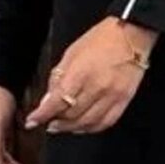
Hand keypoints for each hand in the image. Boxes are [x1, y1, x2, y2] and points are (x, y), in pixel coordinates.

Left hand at [24, 18, 158, 134]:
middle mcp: (97, 87)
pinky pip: (105, 122)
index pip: (57, 101)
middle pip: (71, 115)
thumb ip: (58, 78)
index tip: (32, 121)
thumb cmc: (100, 40)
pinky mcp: (124, 100)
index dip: (42, 115)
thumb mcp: (72, 53)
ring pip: (87, 122)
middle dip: (56, 121)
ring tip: (62, 125)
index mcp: (81, 72)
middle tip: (48, 121)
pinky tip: (82, 126)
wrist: (131, 35)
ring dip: (71, 128)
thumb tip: (47, 101)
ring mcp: (112, 95)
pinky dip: (91, 128)